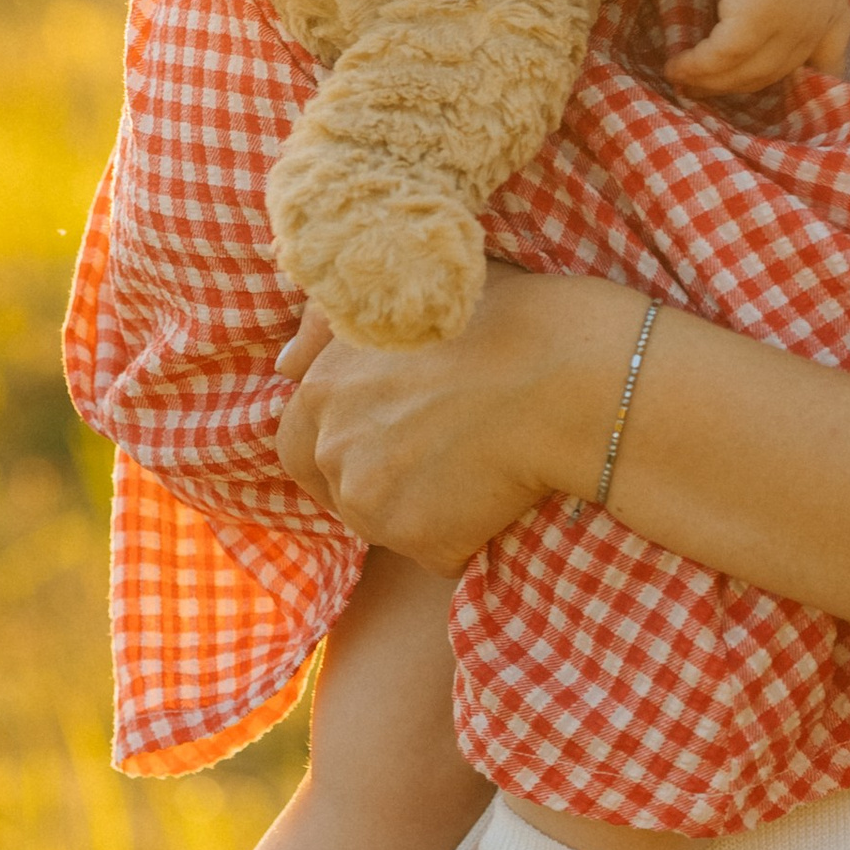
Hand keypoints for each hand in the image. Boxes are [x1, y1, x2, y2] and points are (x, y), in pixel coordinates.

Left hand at [273, 267, 634, 567]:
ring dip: (426, 512)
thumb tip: (284, 365)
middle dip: (386, 482)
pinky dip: (466, 538)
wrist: (566, 373)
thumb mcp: (402, 295)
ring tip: (482, 471)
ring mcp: (371, 501)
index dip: (343, 448)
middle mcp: (332, 449)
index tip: (388, 445)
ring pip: (387, 528)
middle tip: (445, 459)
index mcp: (319, 390)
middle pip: (343, 492)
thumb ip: (329, 327)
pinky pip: (436, 555)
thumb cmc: (498, 319)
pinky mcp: (419, 540)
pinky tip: (503, 497)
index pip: (298, 446)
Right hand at [663, 0, 849, 95]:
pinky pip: (722, 59)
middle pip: (782, 69)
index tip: (789, 86)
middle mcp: (820, 13)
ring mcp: (792, 22)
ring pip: (752, 72)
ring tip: (686, 79)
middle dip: (745, 83)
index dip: (811, 74)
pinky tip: (676, 68)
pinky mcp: (756, 22)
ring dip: (716, 81)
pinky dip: (697, 68)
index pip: (833, 47)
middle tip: (710, 86)